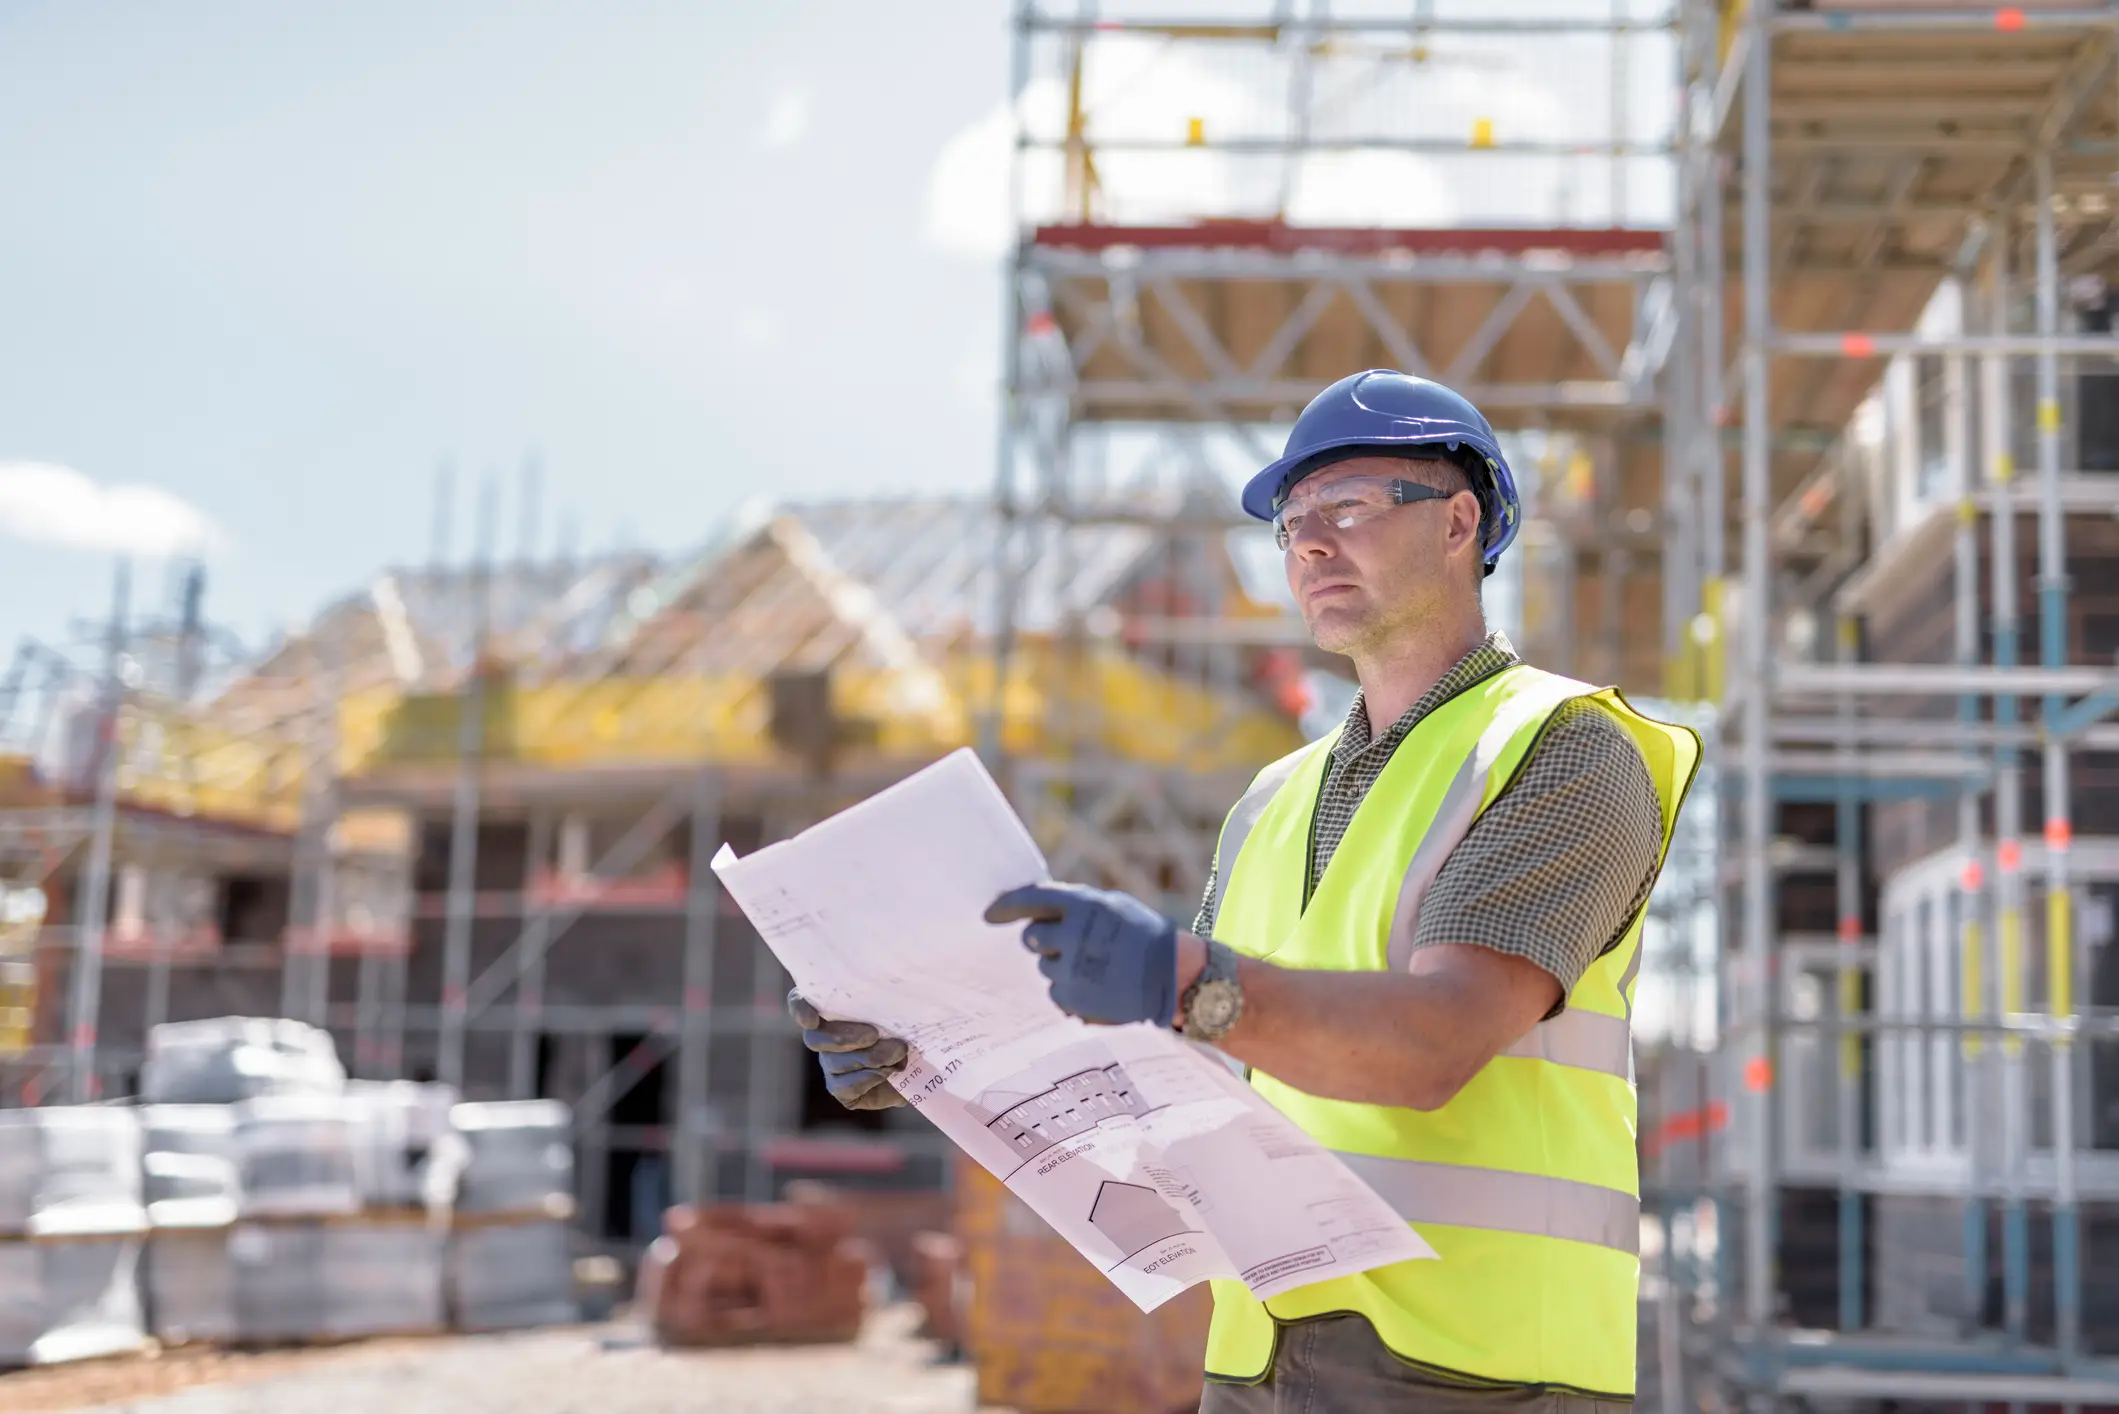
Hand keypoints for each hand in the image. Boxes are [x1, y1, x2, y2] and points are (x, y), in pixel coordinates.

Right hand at [787, 990, 907, 1110]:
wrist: (924, 1064)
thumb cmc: (909, 1025)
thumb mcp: (901, 1006)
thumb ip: (889, 999)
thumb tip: (891, 994)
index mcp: (833, 1008)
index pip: (800, 1002)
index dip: (800, 1009)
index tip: (813, 1019)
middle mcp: (825, 1036)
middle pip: (815, 1038)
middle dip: (844, 1037)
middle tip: (873, 1034)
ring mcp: (830, 1064)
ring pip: (834, 1062)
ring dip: (870, 1057)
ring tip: (899, 1052)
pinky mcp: (840, 1088)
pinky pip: (844, 1086)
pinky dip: (869, 1077)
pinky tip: (889, 1072)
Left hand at [984, 881, 1177, 1026]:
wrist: (1175, 977)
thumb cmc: (1145, 936)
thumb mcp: (1113, 906)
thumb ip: (1076, 906)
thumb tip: (1038, 909)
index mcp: (1082, 905)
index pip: (1030, 899)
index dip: (1005, 906)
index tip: (989, 914)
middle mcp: (1072, 935)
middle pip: (1032, 938)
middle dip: (1044, 941)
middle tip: (1069, 945)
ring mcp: (1071, 968)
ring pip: (1046, 967)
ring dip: (1063, 967)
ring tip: (1097, 968)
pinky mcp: (1072, 997)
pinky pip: (1056, 992)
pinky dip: (1071, 990)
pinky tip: (1099, 987)